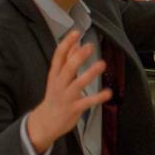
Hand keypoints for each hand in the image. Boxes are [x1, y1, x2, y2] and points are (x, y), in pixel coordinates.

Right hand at [26, 30, 108, 154]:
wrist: (45, 122)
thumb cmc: (55, 96)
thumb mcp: (57, 77)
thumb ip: (67, 60)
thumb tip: (75, 43)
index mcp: (55, 74)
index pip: (59, 56)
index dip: (67, 43)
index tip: (76, 32)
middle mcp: (59, 84)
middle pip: (67, 68)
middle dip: (78, 57)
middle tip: (89, 47)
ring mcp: (66, 96)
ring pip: (77, 84)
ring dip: (90, 74)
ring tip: (101, 64)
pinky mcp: (74, 108)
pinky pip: (87, 102)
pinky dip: (98, 97)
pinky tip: (108, 92)